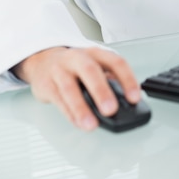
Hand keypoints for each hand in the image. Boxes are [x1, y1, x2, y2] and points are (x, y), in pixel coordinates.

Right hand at [12, 46, 140, 130]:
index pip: (115, 62)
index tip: (134, 98)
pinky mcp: (46, 85)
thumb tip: (125, 101)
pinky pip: (58, 100)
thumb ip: (110, 79)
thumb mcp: (95, 64)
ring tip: (91, 125)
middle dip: (101, 91)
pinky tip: (78, 123)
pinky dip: (69, 114)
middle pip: (90, 71)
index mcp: (95, 53)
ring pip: (69, 88)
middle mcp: (77, 58)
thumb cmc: (75, 66)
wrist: (43, 60)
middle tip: (111, 110)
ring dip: (81, 108)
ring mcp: (60, 70)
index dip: (127, 79)